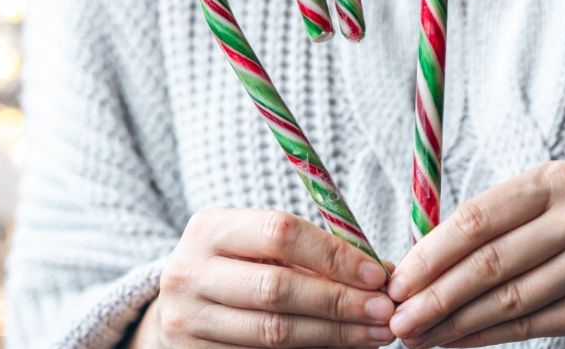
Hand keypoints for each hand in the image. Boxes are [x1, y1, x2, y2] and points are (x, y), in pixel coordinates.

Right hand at [130, 207, 396, 347]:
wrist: (180, 306)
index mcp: (210, 228)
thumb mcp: (259, 247)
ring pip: (273, 331)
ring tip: (375, 333)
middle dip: (339, 301)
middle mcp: (190, 272)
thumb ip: (312, 253)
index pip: (280, 233)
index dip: (334, 256)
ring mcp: (188, 319)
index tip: (377, 274)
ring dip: (334, 334)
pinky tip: (343, 346)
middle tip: (384, 310)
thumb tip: (382, 272)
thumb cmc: (236, 268)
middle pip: (277, 288)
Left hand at [387, 161, 564, 347]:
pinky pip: (527, 325)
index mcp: (555, 181)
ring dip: (452, 322)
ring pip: (504, 299)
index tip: (396, 278)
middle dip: (433, 294)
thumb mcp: (554, 205)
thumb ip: (497, 224)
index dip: (430, 253)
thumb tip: (420, 261)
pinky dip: (483, 336)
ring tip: (415, 335)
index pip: (476, 218)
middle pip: (486, 262)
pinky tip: (453, 342)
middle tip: (395, 316)